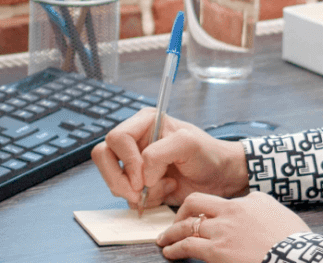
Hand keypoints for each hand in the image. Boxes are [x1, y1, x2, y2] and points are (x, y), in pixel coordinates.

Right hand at [90, 108, 248, 210]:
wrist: (219, 177)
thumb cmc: (208, 154)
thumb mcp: (188, 143)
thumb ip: (159, 153)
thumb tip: (142, 175)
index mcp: (143, 122)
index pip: (117, 138)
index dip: (128, 160)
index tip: (144, 177)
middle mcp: (134, 140)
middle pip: (103, 156)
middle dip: (120, 179)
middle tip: (140, 191)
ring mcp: (134, 163)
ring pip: (111, 178)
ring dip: (136, 191)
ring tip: (164, 187)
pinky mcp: (138, 183)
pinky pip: (125, 195)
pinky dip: (144, 200)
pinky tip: (165, 191)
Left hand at [156, 191, 310, 262]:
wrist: (298, 257)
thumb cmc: (294, 242)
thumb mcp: (280, 215)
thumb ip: (262, 208)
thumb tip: (254, 210)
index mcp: (250, 200)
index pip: (222, 200)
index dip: (210, 210)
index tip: (204, 218)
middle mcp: (233, 210)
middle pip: (196, 202)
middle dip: (182, 212)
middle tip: (175, 222)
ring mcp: (223, 229)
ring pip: (187, 225)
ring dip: (172, 232)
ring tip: (164, 240)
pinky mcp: (217, 250)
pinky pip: (188, 246)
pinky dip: (175, 248)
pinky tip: (170, 252)